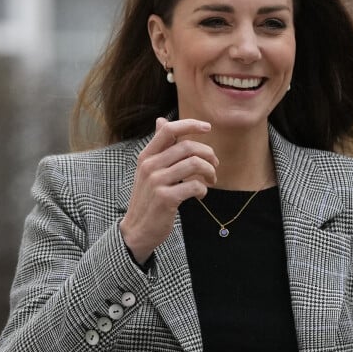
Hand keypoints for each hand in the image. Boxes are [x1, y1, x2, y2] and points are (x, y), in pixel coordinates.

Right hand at [119, 117, 217, 263]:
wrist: (137, 231)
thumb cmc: (148, 198)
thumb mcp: (148, 170)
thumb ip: (158, 147)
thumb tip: (161, 120)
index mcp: (146, 156)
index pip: (169, 130)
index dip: (190, 125)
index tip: (207, 127)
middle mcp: (149, 166)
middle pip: (187, 147)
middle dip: (208, 154)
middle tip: (215, 165)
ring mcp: (156, 182)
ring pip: (194, 164)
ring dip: (209, 171)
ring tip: (211, 180)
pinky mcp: (165, 199)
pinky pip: (194, 186)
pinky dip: (203, 190)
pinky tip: (201, 195)